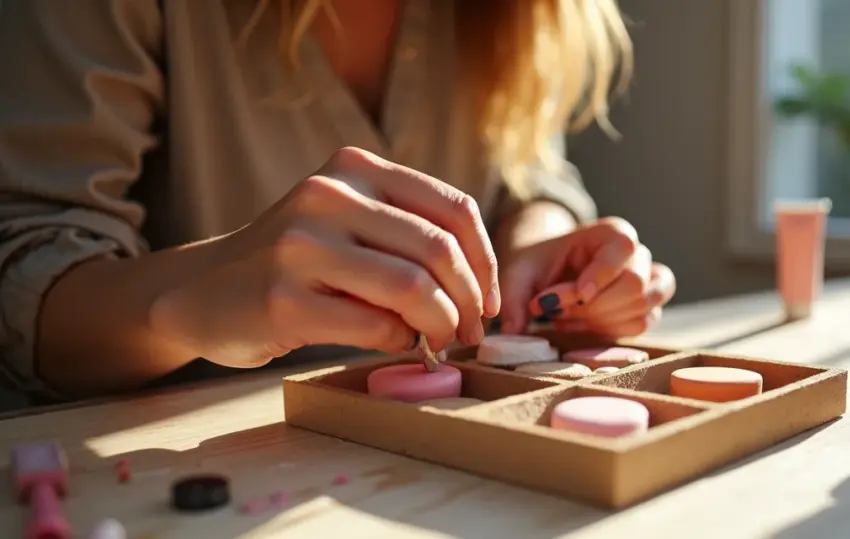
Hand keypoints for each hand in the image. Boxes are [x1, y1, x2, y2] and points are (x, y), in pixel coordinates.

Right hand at [149, 147, 499, 367]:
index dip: (486, 262)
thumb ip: (407, 234)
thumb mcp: (348, 221)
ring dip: (441, 324)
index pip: (454, 209)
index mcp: (353, 168)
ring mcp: (301, 245)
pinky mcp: (283, 299)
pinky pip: (375, 325)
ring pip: (413, 287)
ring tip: (439, 341)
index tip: (489, 299)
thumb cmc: (296, 263)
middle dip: (470, 300)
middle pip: (439, 249)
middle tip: (469, 331)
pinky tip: (394, 343)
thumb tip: (480, 289)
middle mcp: (327, 195)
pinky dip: (399, 341)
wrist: (204, 291)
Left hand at [499, 217, 674, 337]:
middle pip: (635, 285)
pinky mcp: (647, 307)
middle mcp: (637, 255)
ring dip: (599, 321)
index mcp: (612, 232)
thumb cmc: (537, 266)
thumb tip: (513, 333)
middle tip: (555, 312)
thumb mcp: (519, 275)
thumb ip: (515, 300)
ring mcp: (648, 281)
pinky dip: (609, 331)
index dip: (602, 275)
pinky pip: (640, 325)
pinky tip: (581, 325)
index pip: (623, 250)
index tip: (579, 295)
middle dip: (592, 306)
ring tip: (565, 317)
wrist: (548, 272)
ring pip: (640, 309)